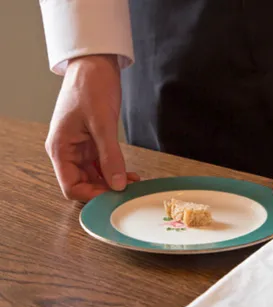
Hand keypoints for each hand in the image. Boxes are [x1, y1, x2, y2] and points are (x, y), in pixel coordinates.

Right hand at [45, 55, 138, 201]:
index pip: (70, 186)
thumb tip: (116, 185)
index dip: (91, 196)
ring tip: (132, 183)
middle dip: (105, 190)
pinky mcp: (92, 141)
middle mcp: (68, 151)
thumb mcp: (102, 124)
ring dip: (111, 181)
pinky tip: (128, 173)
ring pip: (93, 175)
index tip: (113, 197)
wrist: (96, 64)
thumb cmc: (91, 87)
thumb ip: (110, 157)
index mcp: (61, 148)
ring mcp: (80, 147)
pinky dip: (114, 170)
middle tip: (128, 192)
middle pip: (83, 183)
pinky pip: (101, 164)